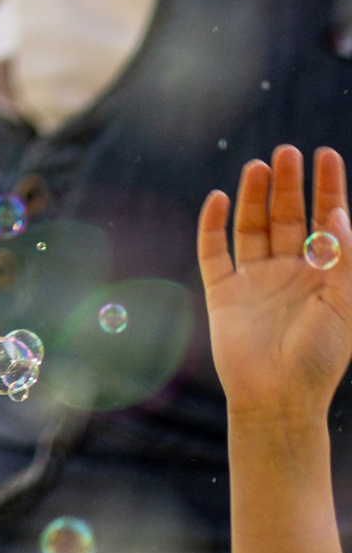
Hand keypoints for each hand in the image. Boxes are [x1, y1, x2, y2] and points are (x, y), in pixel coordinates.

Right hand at [202, 147, 351, 430]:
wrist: (277, 401)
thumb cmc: (319, 359)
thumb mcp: (342, 308)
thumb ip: (341, 261)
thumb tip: (339, 214)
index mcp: (322, 276)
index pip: (326, 221)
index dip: (328, 189)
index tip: (327, 155)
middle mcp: (288, 271)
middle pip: (287, 216)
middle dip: (289, 184)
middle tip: (288, 152)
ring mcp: (254, 279)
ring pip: (252, 225)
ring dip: (254, 195)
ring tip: (259, 166)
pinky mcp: (224, 292)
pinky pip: (214, 250)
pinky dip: (213, 223)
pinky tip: (218, 198)